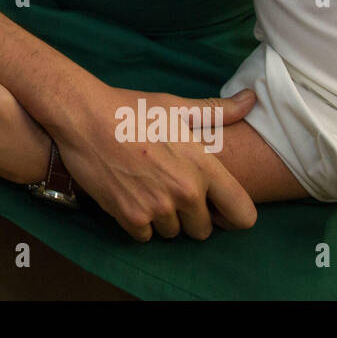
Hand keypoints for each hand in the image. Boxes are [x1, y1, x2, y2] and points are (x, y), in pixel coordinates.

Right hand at [51, 84, 260, 241]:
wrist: (85, 117)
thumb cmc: (131, 109)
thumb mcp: (176, 107)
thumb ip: (216, 112)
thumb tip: (251, 101)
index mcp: (203, 166)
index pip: (243, 214)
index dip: (232, 215)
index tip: (217, 207)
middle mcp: (186, 192)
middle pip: (203, 231)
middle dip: (190, 216)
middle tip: (169, 191)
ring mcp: (158, 207)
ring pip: (172, 233)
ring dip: (162, 219)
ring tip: (146, 190)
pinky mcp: (130, 217)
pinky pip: (145, 236)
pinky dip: (138, 223)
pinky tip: (129, 196)